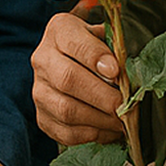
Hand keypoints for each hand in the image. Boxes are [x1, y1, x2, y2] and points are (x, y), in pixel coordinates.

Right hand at [30, 12, 124, 144]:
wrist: (71, 61)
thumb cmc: (95, 48)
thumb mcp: (106, 35)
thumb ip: (115, 48)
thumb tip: (123, 73)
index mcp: (60, 31)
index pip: (75, 43)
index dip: (96, 58)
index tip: (116, 72)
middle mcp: (43, 59)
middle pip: (68, 80)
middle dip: (102, 96)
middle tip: (125, 105)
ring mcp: (40, 90)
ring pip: (66, 110)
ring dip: (100, 119)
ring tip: (122, 120)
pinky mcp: (43, 117)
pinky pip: (66, 132)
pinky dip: (92, 134)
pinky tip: (110, 130)